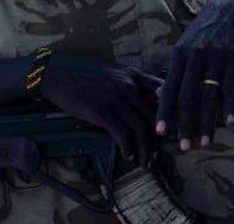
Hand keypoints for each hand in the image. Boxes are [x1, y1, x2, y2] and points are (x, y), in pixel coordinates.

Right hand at [38, 54, 160, 165]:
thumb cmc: (87, 77)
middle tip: (158, 154)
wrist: (59, 77)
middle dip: (159, 139)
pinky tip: (127, 154)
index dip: (172, 113)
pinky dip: (128, 148)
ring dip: (145, 149)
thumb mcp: (114, 73)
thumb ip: (132, 83)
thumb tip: (149, 100)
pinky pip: (123, 134)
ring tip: (145, 161)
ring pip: (140, 128)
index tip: (174, 129)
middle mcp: (129, 85)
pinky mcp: (102, 112)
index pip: (163, 92)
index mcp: (134, 74)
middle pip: (154, 116)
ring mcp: (116, 98)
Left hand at [156, 0, 233, 150]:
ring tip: (204, 142)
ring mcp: (215, 56)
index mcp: (179, 54)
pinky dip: (230, 105)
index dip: (164, 111)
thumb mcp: (187, 44)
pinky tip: (229, 122)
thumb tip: (161, 94)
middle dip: (184, 123)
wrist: (233, 5)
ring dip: (206, 122)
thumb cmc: (207, 29)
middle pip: (187, 95)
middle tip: (183, 147)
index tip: (159, 132)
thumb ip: (176, 69)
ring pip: (208, 95)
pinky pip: (231, 85)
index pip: (169, 88)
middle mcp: (194, 56)